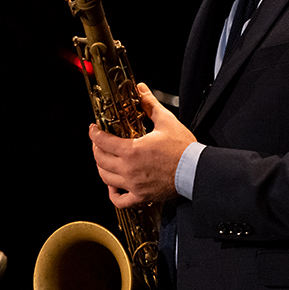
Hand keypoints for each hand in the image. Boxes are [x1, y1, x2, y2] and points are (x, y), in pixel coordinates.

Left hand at [90, 83, 195, 207]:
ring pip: (106, 178)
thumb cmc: (182, 148)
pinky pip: (120, 200)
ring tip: (104, 159)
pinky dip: (113, 194)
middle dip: (96, 148)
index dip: (94, 134)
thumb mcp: (166, 121)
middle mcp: (129, 169)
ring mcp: (134, 185)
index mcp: (132, 150)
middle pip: (100, 160)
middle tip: (98, 142)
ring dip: (101, 167)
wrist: (196, 170)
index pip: (103, 142)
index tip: (93, 129)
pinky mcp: (141, 196)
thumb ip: (149, 104)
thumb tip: (141, 89)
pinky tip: (113, 186)